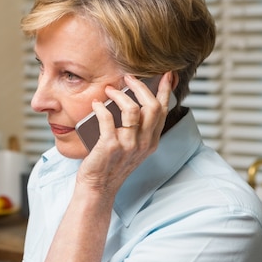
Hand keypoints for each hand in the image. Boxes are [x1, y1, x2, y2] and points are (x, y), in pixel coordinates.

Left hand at [77, 72, 173, 197]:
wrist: (98, 186)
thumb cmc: (111, 164)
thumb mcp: (131, 147)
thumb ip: (136, 128)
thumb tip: (129, 100)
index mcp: (151, 141)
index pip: (163, 110)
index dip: (165, 90)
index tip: (166, 75)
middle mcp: (143, 143)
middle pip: (152, 106)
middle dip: (141, 87)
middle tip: (128, 78)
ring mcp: (128, 145)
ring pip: (133, 110)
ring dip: (119, 95)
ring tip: (109, 90)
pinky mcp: (110, 146)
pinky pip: (107, 118)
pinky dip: (101, 107)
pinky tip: (96, 104)